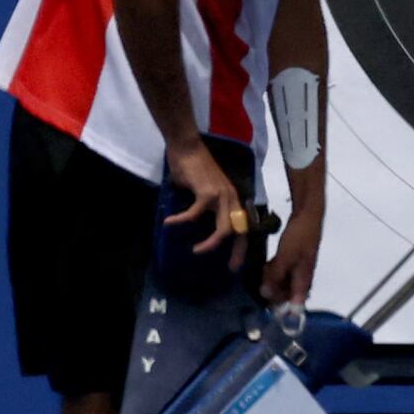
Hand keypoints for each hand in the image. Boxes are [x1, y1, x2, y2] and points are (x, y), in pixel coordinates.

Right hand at [162, 137, 253, 270]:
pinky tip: (169, 223)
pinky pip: (194, 214)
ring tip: (196, 251)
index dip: (242, 246)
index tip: (235, 262)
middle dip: (236, 252)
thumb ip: (205, 205)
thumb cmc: (192, 166)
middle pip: (240, 232)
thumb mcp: (204, 189)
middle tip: (229, 267)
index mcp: (233, 199)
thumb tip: (196, 221)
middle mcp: (232, 199)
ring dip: (210, 244)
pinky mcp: (206, 193)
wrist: (186, 145)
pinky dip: (181, 221)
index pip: (243, 226)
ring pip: (223, 229)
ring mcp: (221, 196)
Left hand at [262, 203, 323, 311]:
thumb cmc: (298, 238)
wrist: (308, 217)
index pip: (295, 305)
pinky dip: (274, 272)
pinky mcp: (294, 261)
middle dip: (274, 293)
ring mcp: (299, 270)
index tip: (267, 308)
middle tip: (261, 284)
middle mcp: (303, 279)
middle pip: (288, 295)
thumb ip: (276, 276)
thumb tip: (266, 294)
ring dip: (272, 281)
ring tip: (263, 273)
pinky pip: (283, 272)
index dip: (282, 309)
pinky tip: (266, 266)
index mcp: (304, 281)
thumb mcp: (285, 257)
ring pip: (284, 284)